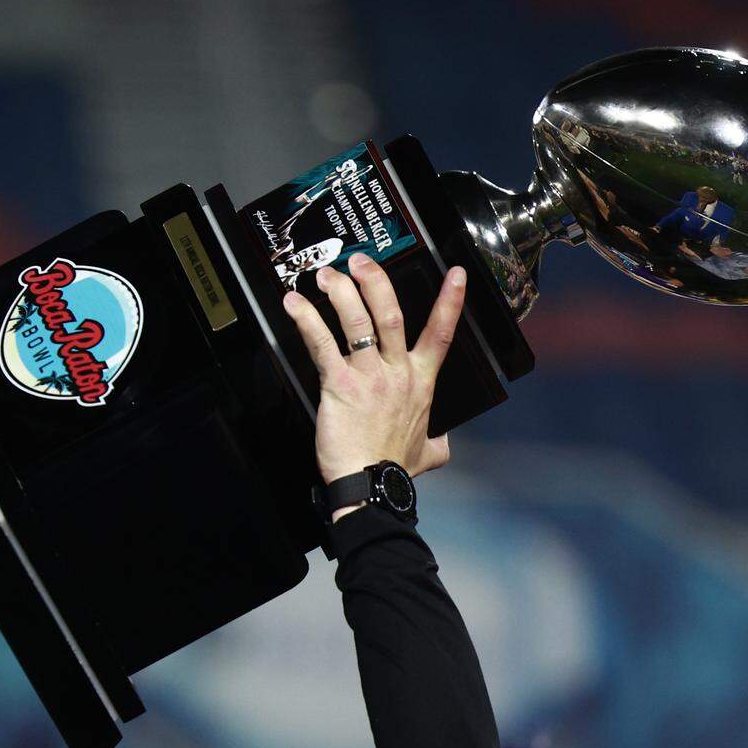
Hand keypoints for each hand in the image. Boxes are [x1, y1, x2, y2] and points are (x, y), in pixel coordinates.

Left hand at [283, 253, 464, 497]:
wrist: (373, 487)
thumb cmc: (396, 471)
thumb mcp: (430, 454)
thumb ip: (437, 441)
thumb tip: (444, 443)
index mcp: (420, 383)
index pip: (441, 334)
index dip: (450, 302)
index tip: (454, 273)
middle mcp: (397, 372)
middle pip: (390, 314)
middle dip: (375, 281)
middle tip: (359, 260)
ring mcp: (368, 376)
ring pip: (357, 321)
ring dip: (340, 292)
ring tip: (325, 275)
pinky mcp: (338, 385)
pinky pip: (321, 344)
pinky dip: (306, 320)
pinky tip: (293, 304)